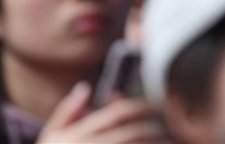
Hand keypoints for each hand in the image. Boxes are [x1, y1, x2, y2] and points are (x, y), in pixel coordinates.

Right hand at [36, 82, 170, 143]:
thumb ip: (67, 111)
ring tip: (174, 138)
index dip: (141, 106)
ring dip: (156, 142)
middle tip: (174, 122)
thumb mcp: (50, 137)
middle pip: (132, 133)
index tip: (158, 104)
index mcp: (76, 135)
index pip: (116, 114)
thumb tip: (86, 87)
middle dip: (156, 126)